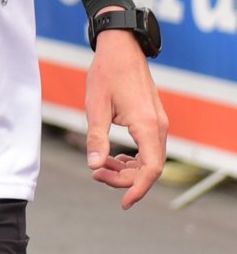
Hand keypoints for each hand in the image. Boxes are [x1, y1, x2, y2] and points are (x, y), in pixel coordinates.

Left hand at [86, 28, 167, 208]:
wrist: (121, 50)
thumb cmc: (106, 74)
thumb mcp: (95, 107)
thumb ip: (96, 139)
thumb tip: (94, 165)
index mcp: (147, 125)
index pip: (151, 168)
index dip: (138, 189)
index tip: (124, 203)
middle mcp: (159, 127)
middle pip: (150, 168)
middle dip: (124, 179)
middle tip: (96, 174)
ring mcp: (159, 124)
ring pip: (150, 160)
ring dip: (127, 169)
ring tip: (100, 167)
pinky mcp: (154, 121)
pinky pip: (148, 149)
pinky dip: (132, 159)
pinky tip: (112, 157)